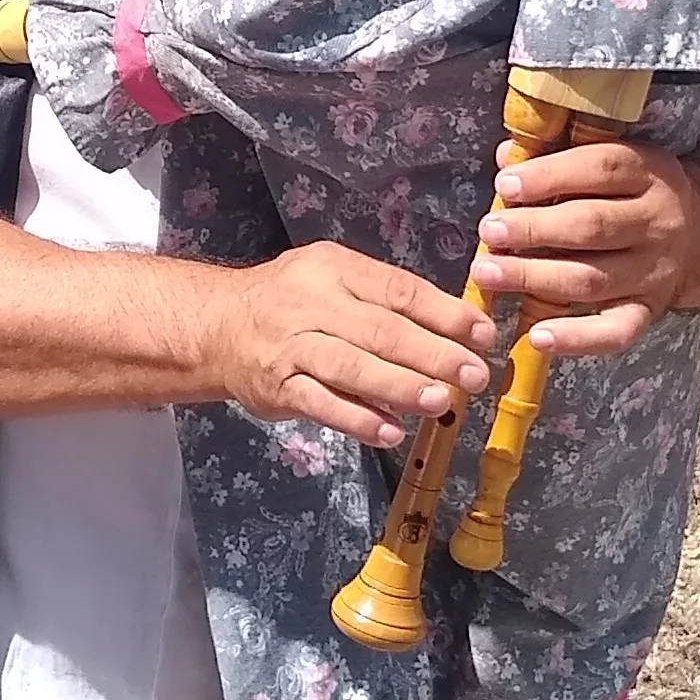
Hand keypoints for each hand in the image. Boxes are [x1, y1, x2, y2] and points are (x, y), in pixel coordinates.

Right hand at [205, 242, 498, 448]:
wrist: (218, 326)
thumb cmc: (291, 301)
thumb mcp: (333, 277)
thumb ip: (385, 298)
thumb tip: (456, 327)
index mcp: (334, 269)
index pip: (398, 290)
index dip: (444, 313)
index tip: (481, 333)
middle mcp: (311, 304)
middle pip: (380, 330)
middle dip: (434, 354)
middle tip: (474, 375)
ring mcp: (291, 348)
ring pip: (352, 368)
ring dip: (400, 387)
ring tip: (442, 402)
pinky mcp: (277, 388)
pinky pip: (321, 404)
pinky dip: (358, 419)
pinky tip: (391, 431)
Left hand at [472, 137, 699, 360]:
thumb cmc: (632, 190)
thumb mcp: (611, 159)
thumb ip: (559, 154)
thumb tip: (508, 156)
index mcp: (648, 172)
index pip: (600, 169)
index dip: (550, 177)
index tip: (505, 185)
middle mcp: (657, 223)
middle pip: (591, 226)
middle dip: (533, 230)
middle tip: (489, 231)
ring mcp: (655, 272)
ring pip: (592, 279)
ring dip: (535, 278)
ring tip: (488, 273)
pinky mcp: (649, 311)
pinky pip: (614, 332)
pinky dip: (576, 339)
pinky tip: (537, 337)